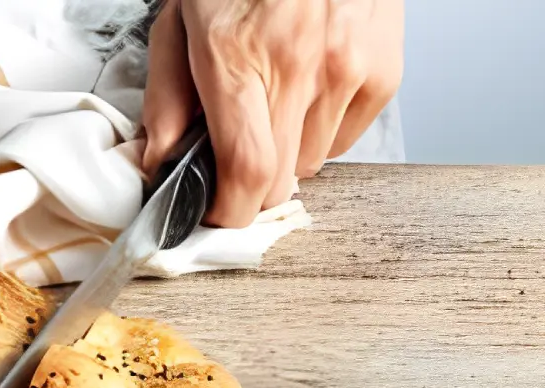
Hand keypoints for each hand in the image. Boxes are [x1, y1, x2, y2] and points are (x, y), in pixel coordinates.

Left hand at [142, 0, 403, 227]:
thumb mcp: (179, 19)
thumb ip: (166, 96)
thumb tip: (160, 160)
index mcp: (239, 57)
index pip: (246, 170)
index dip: (228, 210)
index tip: (211, 212)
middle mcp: (301, 67)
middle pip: (279, 180)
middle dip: (247, 184)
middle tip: (230, 152)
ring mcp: (349, 68)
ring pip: (310, 164)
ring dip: (284, 152)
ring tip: (271, 101)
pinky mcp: (383, 68)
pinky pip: (346, 138)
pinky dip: (321, 130)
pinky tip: (305, 89)